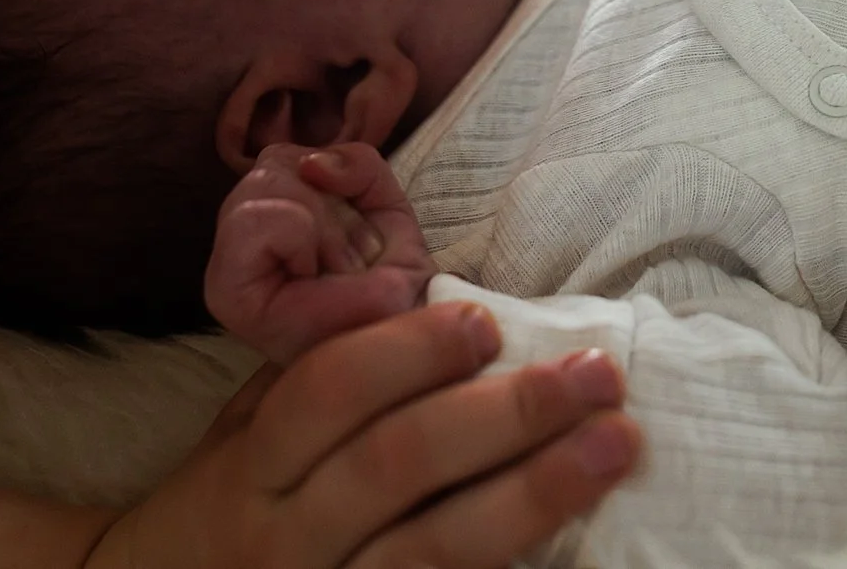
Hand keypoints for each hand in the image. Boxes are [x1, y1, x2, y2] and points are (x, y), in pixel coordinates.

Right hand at [85, 302, 639, 568]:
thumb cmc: (232, 500)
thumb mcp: (248, 431)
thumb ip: (320, 373)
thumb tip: (428, 302)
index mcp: (256, 464)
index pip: (328, 394)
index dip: (406, 354)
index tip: (484, 319)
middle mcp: (288, 536)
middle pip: (396, 468)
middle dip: (502, 416)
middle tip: (593, 373)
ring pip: (433, 549)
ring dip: (534, 493)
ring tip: (614, 444)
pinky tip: (575, 539)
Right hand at [207, 143, 435, 363]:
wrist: (409, 339)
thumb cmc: (392, 284)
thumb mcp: (384, 205)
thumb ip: (356, 164)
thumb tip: (310, 163)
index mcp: (268, 219)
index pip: (284, 156)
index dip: (332, 181)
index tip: (354, 237)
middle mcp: (237, 239)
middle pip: (275, 163)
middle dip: (334, 207)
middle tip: (350, 260)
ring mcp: (224, 265)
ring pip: (268, 182)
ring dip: (324, 225)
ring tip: (335, 271)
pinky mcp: (224, 289)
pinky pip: (261, 216)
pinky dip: (302, 235)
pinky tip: (314, 273)